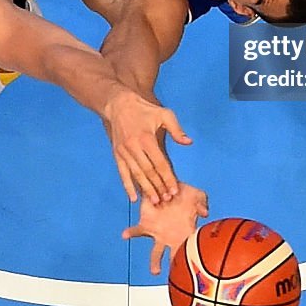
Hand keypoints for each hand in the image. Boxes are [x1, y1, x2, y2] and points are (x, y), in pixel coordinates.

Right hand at [102, 89, 190, 204]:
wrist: (119, 104)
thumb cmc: (144, 109)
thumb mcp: (164, 114)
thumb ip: (176, 129)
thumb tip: (188, 142)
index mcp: (146, 138)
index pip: (160, 163)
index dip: (168, 178)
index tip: (175, 190)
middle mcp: (134, 147)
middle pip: (148, 172)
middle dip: (159, 187)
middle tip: (167, 199)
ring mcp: (124, 152)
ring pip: (136, 174)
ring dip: (146, 189)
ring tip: (155, 201)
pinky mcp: (117, 154)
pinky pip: (122, 173)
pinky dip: (127, 186)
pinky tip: (133, 198)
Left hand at [122, 182, 209, 275]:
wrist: (166, 184)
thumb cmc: (184, 194)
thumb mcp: (198, 195)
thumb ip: (203, 202)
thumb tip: (204, 213)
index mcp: (186, 233)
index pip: (191, 248)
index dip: (194, 258)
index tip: (197, 269)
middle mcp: (172, 238)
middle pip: (175, 259)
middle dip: (179, 271)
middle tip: (189, 285)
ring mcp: (159, 234)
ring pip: (156, 252)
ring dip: (156, 262)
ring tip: (156, 272)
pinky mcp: (147, 224)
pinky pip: (138, 231)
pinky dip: (131, 233)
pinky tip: (125, 235)